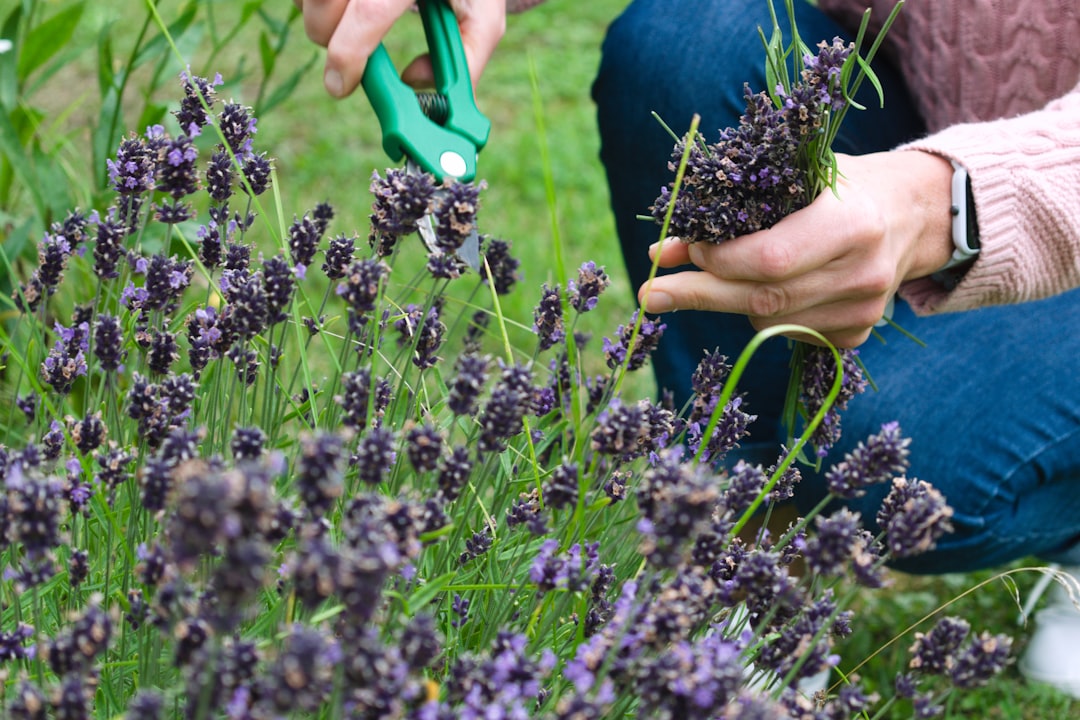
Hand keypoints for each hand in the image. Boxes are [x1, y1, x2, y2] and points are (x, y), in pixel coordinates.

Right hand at [295, 0, 506, 97]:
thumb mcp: (482, 16)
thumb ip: (464, 60)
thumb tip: (414, 84)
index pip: (370, 13)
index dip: (349, 56)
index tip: (340, 87)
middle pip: (323, 3)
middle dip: (327, 38)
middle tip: (349, 53)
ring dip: (319, 17)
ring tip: (350, 21)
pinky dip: (313, 2)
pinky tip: (342, 6)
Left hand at [638, 151, 956, 346]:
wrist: (916, 212)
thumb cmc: (842, 186)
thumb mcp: (795, 178)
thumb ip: (732, 212)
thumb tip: (663, 252)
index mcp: (852, 224)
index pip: (769, 260)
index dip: (718, 261)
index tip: (685, 249)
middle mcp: (862, 274)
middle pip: (761, 299)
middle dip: (698, 294)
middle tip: (650, 294)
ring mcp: (863, 312)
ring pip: (767, 321)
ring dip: (732, 298)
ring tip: (727, 271)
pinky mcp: (856, 335)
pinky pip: (786, 332)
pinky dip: (765, 312)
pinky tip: (775, 286)